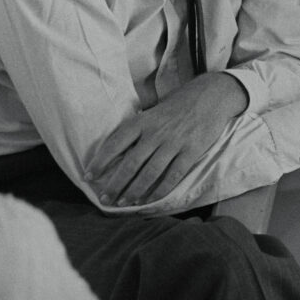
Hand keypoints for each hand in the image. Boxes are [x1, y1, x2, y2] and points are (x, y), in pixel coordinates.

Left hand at [85, 73, 246, 206]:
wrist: (211, 96)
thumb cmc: (178, 104)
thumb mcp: (153, 110)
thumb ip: (138, 128)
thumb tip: (118, 150)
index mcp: (142, 121)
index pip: (115, 144)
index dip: (100, 162)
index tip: (88, 177)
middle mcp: (156, 133)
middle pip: (130, 164)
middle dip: (115, 184)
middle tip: (105, 199)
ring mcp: (174, 143)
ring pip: (150, 173)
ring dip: (134, 191)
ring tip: (124, 203)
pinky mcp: (191, 151)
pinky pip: (173, 175)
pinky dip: (160, 190)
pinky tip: (150, 199)